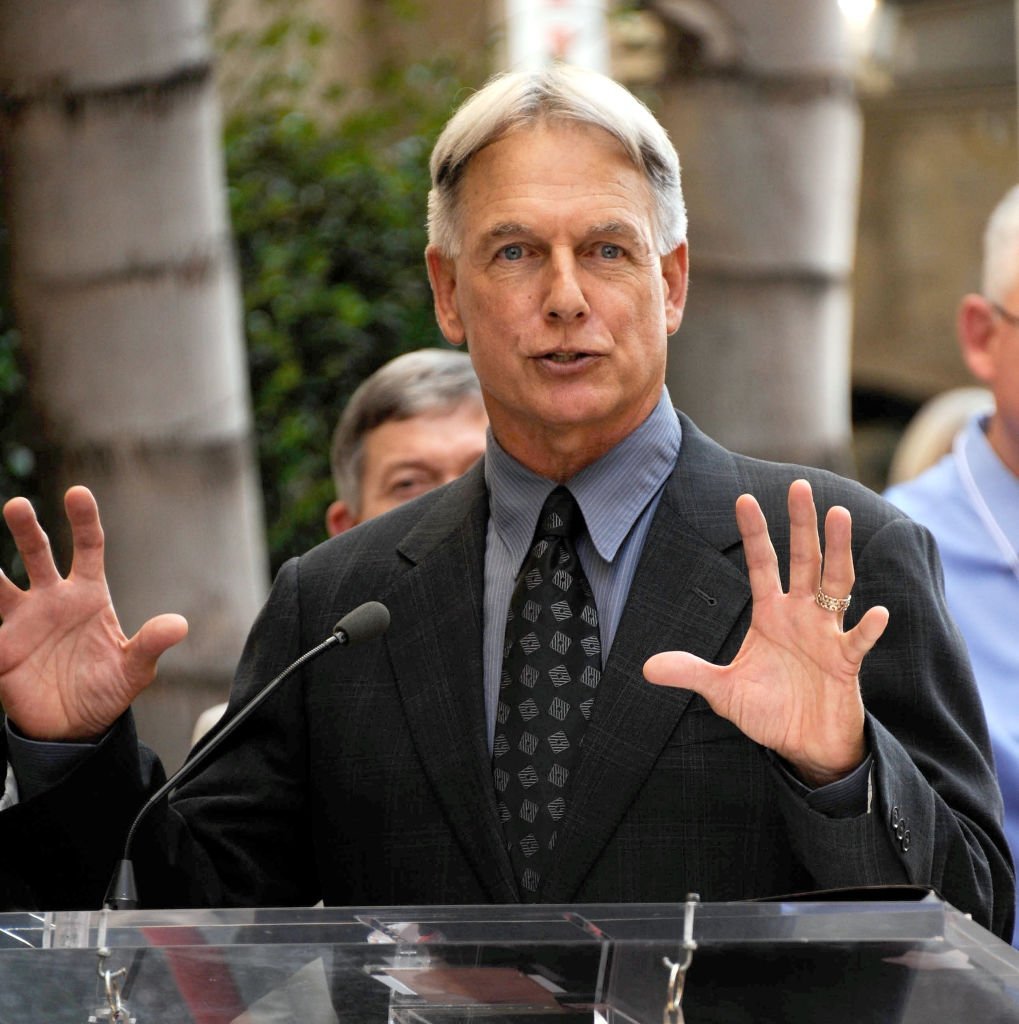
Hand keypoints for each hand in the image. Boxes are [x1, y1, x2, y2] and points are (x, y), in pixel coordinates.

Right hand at [0, 486, 187, 740]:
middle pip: (38, 554)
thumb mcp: (134, 670)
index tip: (77, 493)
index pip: (88, 548)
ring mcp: (23, 620)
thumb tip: (179, 624)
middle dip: (27, 529)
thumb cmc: (107, 690)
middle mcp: (53, 599)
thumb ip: (150, 644)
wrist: (75, 727)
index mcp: (89, 595)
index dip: (84, 521)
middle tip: (18, 506)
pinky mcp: (1, 646)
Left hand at [644, 479, 888, 786]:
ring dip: (837, 550)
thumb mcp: (722, 691)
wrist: (803, 746)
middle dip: (801, 523)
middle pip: (802, 559)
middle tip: (799, 485)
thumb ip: (691, 673)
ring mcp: (826, 634)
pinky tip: (875, 612)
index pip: (761, 564)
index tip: (743, 499)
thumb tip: (648, 667)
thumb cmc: (768, 712)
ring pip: (835, 582)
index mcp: (770, 614)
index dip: (754, 533)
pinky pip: (858, 641)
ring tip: (839, 515)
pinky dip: (867, 627)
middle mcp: (800, 615)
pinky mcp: (846, 662)